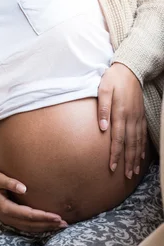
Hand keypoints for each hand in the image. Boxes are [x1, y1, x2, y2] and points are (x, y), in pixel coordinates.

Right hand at [0, 170, 66, 231]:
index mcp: (5, 208)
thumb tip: (24, 188)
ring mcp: (8, 221)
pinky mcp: (10, 219)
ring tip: (61, 226)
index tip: (57, 216)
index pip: (29, 215)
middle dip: (48, 224)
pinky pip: (27, 227)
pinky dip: (39, 227)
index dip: (44, 216)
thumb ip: (8, 182)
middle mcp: (8, 218)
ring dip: (45, 228)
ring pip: (30, 228)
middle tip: (64, 223)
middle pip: (32, 225)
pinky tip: (48, 226)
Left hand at [98, 62, 146, 178]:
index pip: (117, 139)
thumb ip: (102, 108)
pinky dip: (142, 147)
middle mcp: (131, 118)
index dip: (115, 154)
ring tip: (134, 171)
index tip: (112, 167)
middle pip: (130, 144)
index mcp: (121, 113)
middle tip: (125, 176)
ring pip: (138, 141)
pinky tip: (141, 156)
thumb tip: (102, 128)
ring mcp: (138, 117)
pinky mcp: (141, 115)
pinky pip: (143, 134)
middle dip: (127, 161)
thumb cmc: (113, 79)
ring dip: (135, 157)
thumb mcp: (103, 89)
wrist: (130, 69)